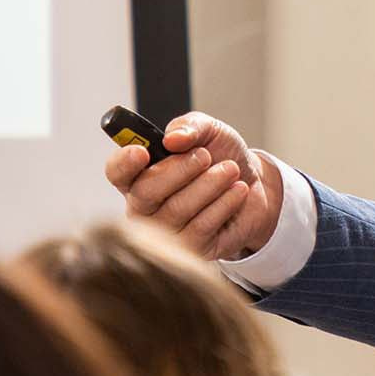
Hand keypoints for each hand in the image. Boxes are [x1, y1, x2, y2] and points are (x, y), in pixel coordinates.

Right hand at [103, 111, 284, 261]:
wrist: (257, 184)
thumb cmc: (222, 157)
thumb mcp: (210, 131)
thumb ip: (190, 127)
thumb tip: (173, 137)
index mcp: (139, 174)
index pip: (117, 172)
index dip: (124, 163)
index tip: (142, 152)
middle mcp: (145, 206)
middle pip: (145, 193)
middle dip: (178, 170)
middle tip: (205, 156)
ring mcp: (166, 231)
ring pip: (176, 210)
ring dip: (209, 185)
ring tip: (230, 170)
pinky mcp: (192, 249)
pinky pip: (200, 228)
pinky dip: (223, 203)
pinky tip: (237, 190)